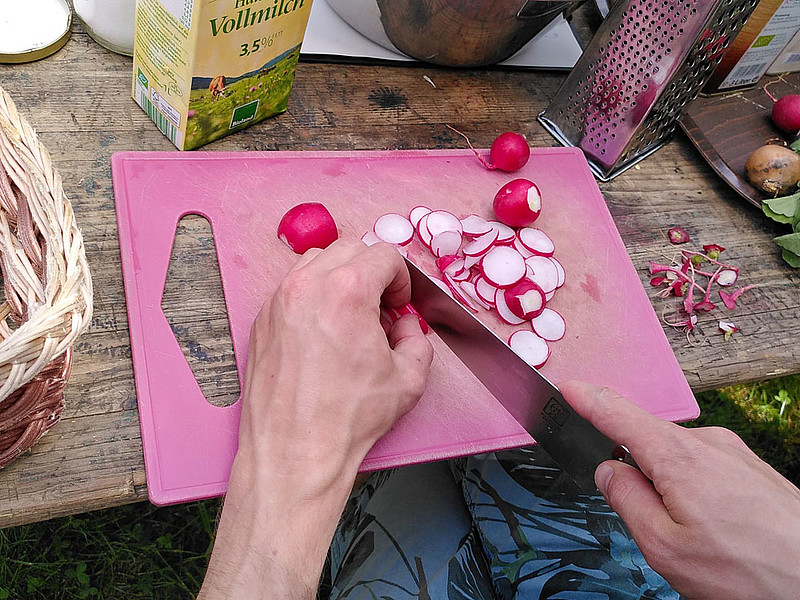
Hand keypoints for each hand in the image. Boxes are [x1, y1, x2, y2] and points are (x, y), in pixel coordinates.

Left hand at [198, 240, 432, 599]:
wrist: (294, 450)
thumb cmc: (346, 418)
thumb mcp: (409, 378)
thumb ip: (417, 339)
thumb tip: (406, 325)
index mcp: (347, 291)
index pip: (384, 255)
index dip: (401, 278)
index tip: (400, 302)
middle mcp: (307, 286)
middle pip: (349, 249)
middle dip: (372, 272)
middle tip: (380, 307)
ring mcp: (279, 301)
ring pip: (316, 261)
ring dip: (340, 277)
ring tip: (351, 316)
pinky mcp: (262, 320)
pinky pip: (292, 287)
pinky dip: (312, 295)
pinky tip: (323, 330)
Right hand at [562, 381, 799, 599]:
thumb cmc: (751, 572)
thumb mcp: (664, 547)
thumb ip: (625, 500)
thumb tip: (609, 471)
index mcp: (677, 456)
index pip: (617, 412)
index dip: (585, 398)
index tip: (564, 387)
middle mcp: (708, 443)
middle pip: (647, 443)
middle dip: (636, 477)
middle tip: (655, 529)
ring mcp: (734, 454)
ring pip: (677, 462)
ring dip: (669, 492)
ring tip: (697, 542)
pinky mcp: (752, 469)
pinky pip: (705, 470)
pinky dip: (696, 495)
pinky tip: (716, 533)